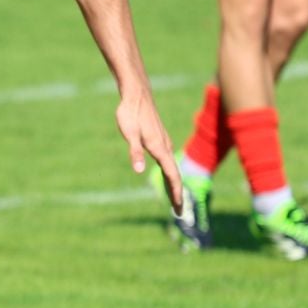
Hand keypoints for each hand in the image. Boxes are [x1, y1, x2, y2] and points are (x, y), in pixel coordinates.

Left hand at [117, 92, 180, 212]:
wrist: (136, 94)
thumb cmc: (131, 113)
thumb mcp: (129, 133)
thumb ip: (134, 152)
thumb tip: (138, 171)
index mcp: (160, 148)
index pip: (171, 175)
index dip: (175, 193)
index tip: (178, 208)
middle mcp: (165, 147)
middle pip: (174, 175)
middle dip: (176, 194)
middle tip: (179, 213)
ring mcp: (164, 143)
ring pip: (172, 168)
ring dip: (174, 185)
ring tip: (174, 201)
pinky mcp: (160, 140)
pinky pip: (168, 161)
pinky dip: (170, 174)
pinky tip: (166, 178)